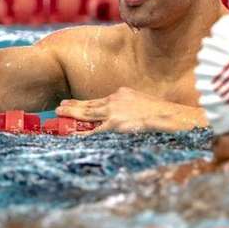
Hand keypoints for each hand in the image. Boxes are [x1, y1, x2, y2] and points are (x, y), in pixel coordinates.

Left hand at [55, 87, 205, 132]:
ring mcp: (114, 111)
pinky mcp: (115, 124)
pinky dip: (82, 132)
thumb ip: (134, 108)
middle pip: (90, 104)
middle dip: (74, 106)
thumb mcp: (145, 104)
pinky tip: (72, 134)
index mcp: (123, 93)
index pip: (100, 99)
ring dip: (72, 114)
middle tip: (60, 106)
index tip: (75, 103)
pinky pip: (94, 130)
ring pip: (87, 113)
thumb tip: (131, 117)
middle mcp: (115, 99)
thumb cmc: (163, 113)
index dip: (86, 102)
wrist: (170, 115)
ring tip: (58, 113)